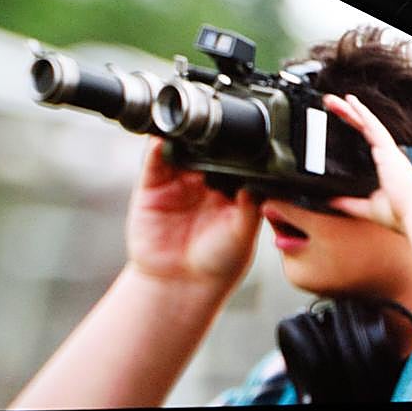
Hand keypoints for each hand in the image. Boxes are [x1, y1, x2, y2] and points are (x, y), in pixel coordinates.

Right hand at [125, 138, 261, 290]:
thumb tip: (259, 182)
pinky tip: (164, 140)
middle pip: (207, 147)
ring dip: (184, 135)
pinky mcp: (152, 186)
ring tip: (190, 127)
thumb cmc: (218, 263)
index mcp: (231, 188)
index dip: (238, 145)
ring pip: (181, 148)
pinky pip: (155, 160)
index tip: (244, 133)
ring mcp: (178, 181)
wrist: (179, 283)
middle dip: (211, 135)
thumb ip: (250, 207)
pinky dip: (158, 147)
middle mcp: (205, 181)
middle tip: (217, 127)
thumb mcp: (243, 234)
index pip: (234, 158)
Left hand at [323, 93, 411, 232]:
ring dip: (354, 110)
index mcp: (387, 164)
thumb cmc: (398, 213)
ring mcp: (391, 153)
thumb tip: (331, 201)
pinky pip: (376, 130)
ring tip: (341, 98)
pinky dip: (365, 116)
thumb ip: (348, 203)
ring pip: (370, 124)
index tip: (340, 114)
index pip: (366, 138)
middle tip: (331, 102)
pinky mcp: (390, 154)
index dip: (353, 124)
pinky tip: (354, 105)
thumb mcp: (366, 207)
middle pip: (366, 127)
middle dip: (349, 113)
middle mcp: (390, 155)